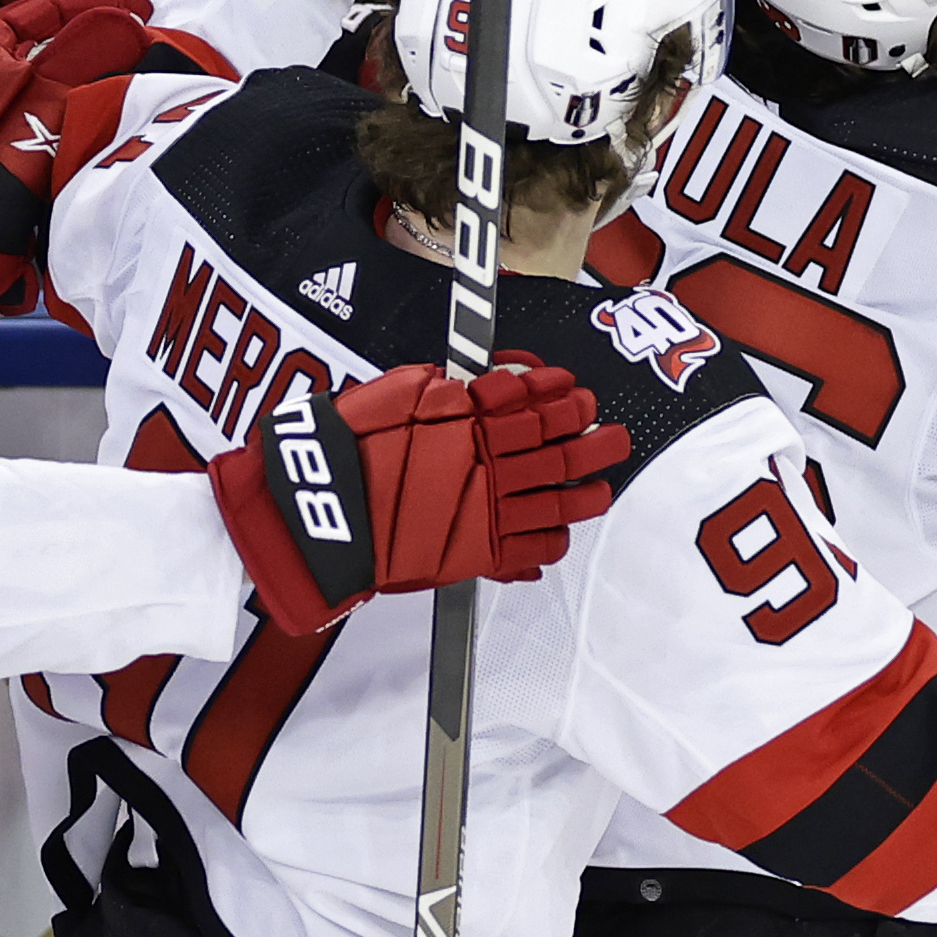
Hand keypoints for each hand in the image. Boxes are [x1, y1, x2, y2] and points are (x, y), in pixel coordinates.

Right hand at [210, 354, 629, 636]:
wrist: (323, 508)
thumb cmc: (349, 445)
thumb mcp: (397, 393)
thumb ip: (445, 388)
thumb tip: (479, 386)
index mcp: (470, 418)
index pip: (531, 401)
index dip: (558, 395)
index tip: (574, 390)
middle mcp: (487, 461)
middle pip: (557, 449)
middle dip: (591, 442)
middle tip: (613, 436)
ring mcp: (489, 508)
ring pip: (557, 499)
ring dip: (586, 491)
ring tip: (603, 488)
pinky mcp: (480, 551)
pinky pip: (534, 546)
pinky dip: (553, 539)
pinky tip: (559, 531)